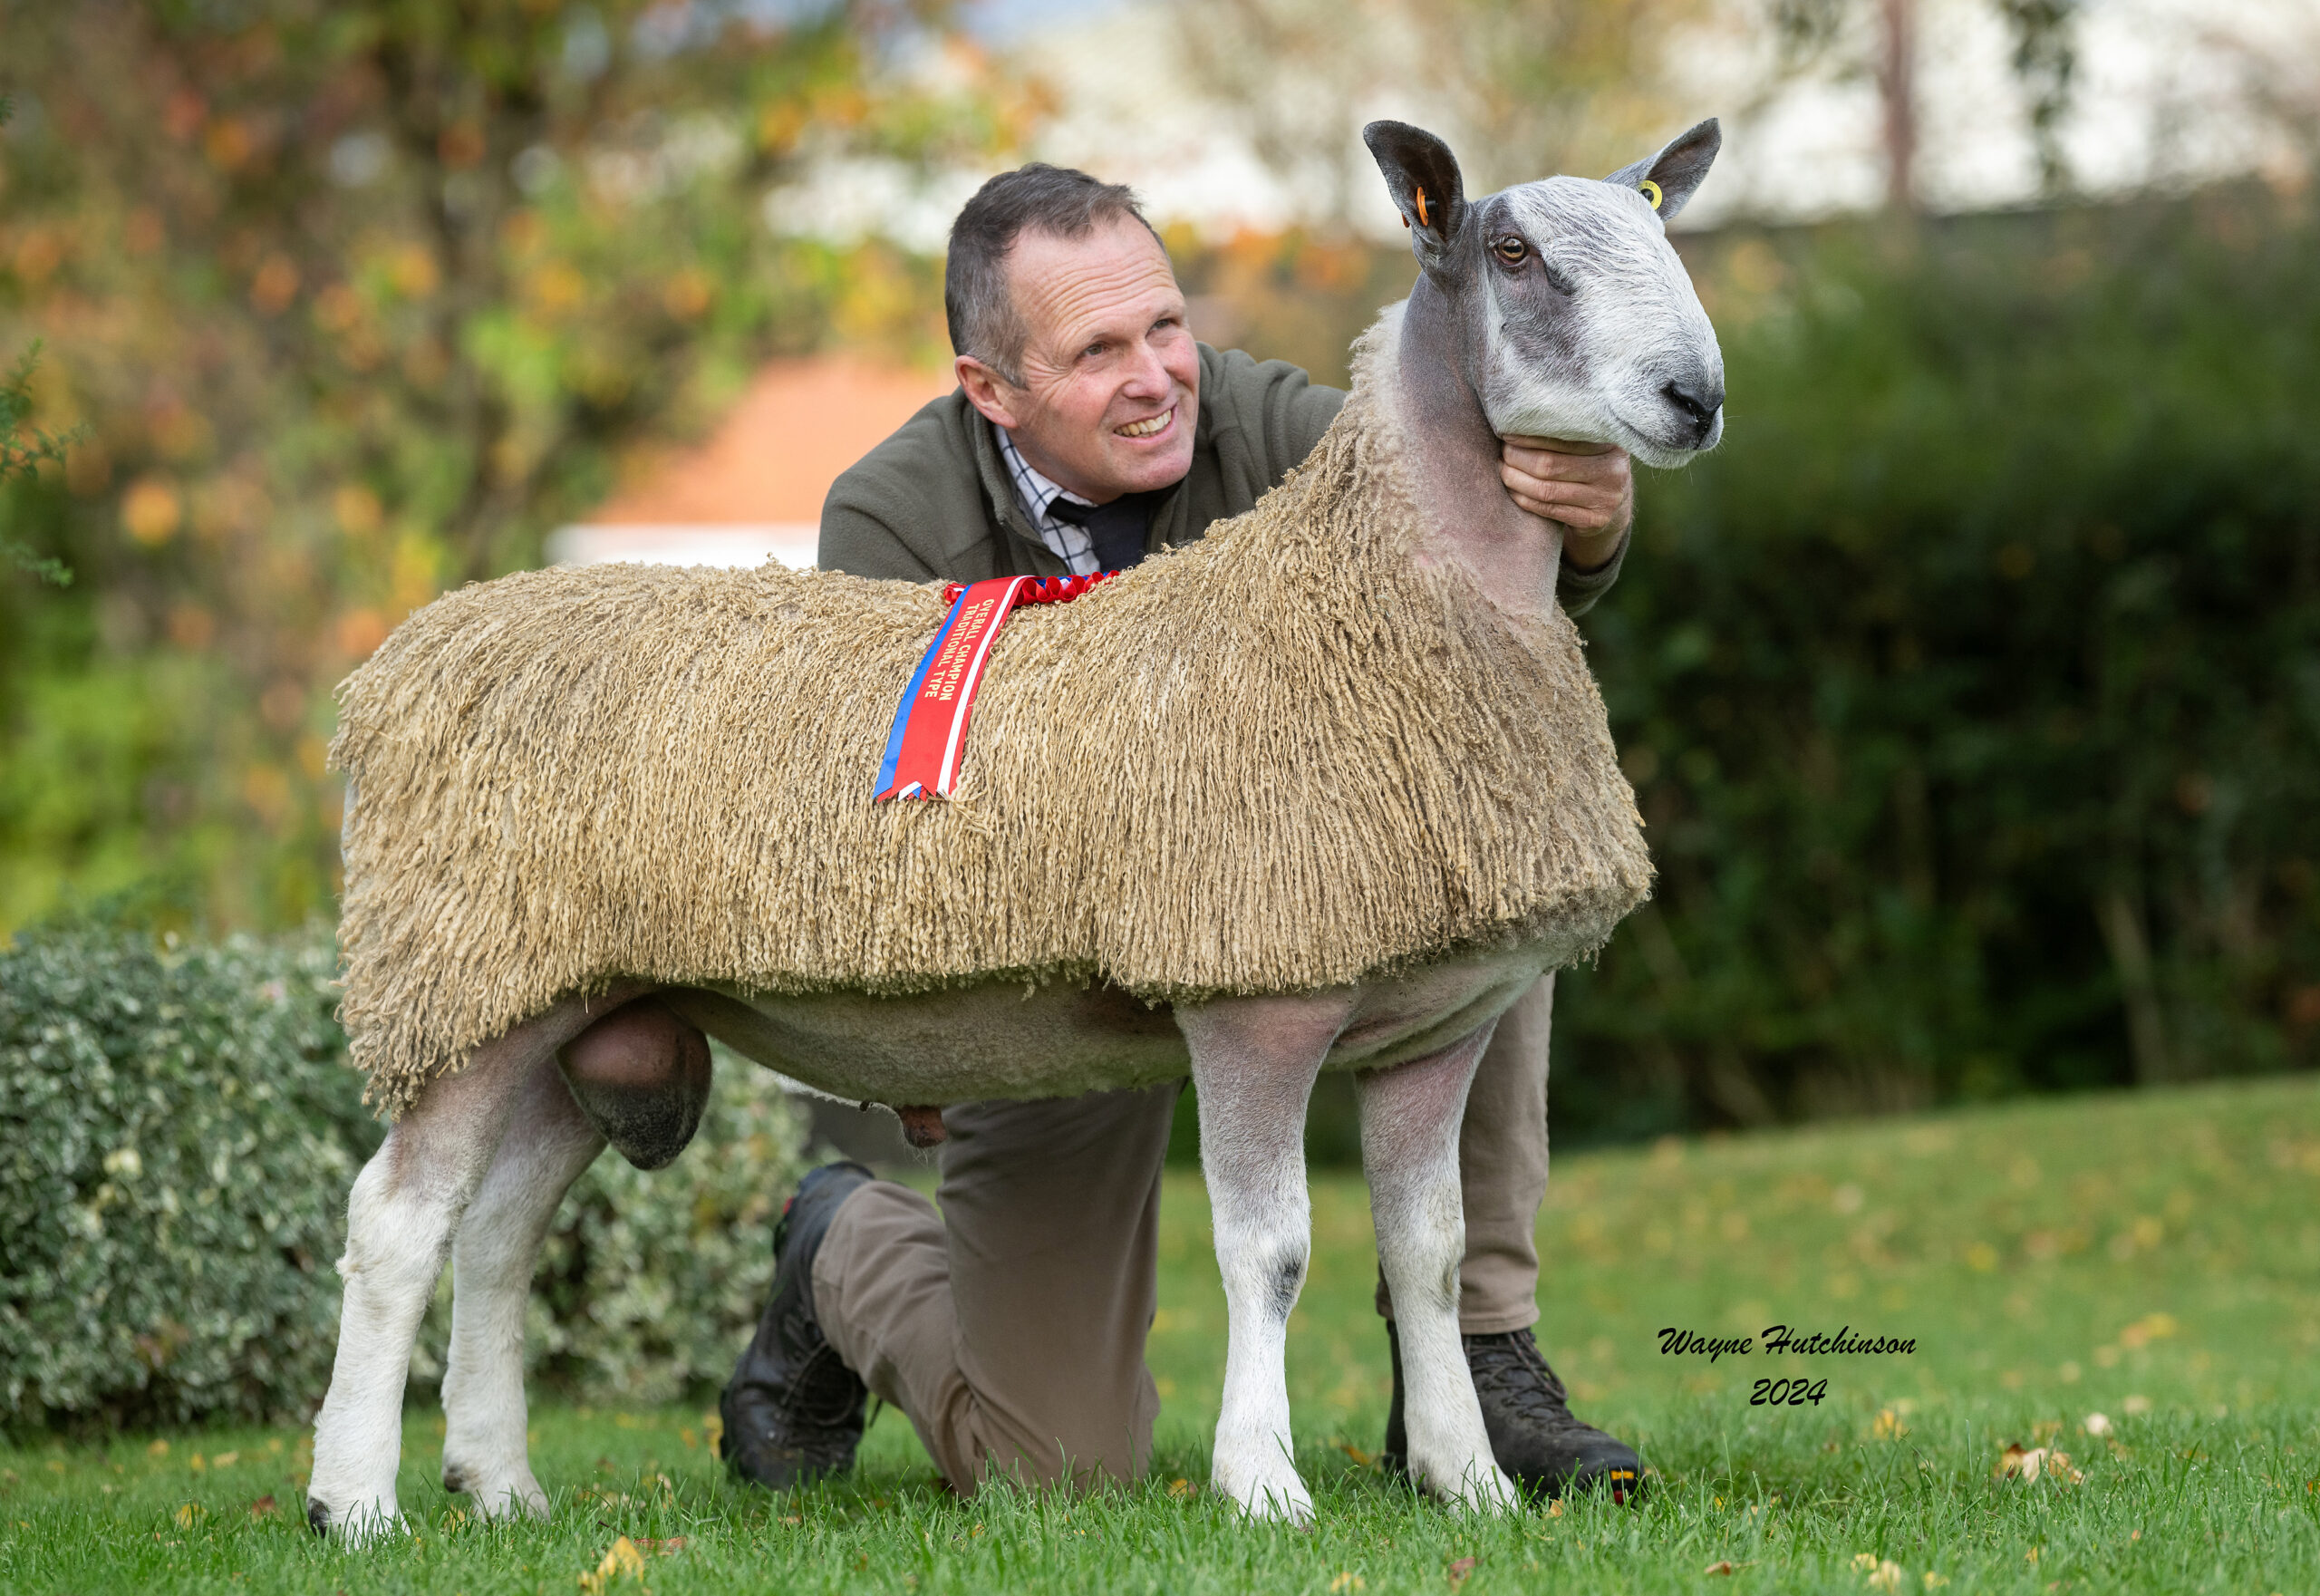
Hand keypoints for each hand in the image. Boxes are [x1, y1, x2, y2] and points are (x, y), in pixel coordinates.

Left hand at [1499, 435, 1632, 571]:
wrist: (1613, 504)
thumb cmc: (1591, 464)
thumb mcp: (1589, 444)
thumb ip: (1566, 432)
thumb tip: (1519, 419)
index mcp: (1610, 443)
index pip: (1561, 438)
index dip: (1530, 437)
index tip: (1507, 434)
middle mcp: (1612, 470)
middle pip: (1549, 465)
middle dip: (1518, 458)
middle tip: (1503, 453)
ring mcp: (1605, 498)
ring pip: (1545, 490)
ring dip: (1515, 479)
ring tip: (1503, 469)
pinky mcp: (1594, 520)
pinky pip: (1548, 509)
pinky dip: (1523, 499)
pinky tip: (1512, 489)